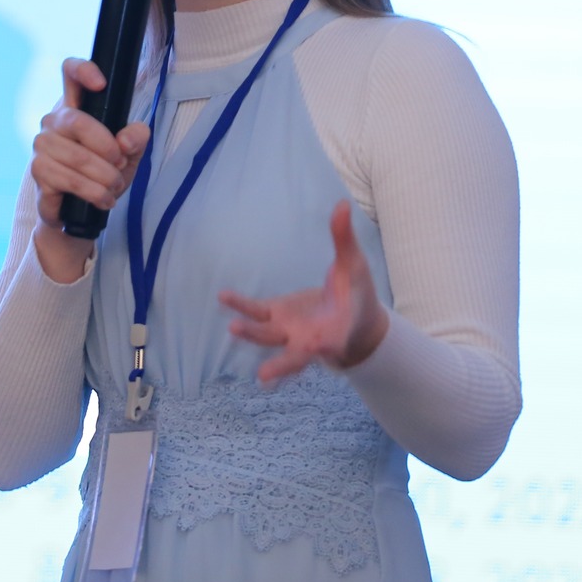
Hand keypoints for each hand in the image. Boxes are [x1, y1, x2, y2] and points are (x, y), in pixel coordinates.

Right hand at [29, 58, 150, 282]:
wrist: (82, 213)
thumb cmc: (103, 175)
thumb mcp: (130, 156)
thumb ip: (135, 140)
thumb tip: (125, 138)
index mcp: (76, 106)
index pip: (70, 72)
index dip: (83, 70)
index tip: (101, 84)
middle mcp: (54, 121)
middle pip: (77, 121)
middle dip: (107, 147)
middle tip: (120, 165)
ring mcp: (42, 146)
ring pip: (76, 156)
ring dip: (104, 176)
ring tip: (114, 187)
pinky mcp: (39, 172)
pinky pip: (68, 180)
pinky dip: (93, 192)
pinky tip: (103, 199)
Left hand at [221, 200, 389, 383]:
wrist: (352, 320)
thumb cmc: (358, 295)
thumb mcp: (355, 266)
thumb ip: (345, 239)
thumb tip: (342, 204)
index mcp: (337, 335)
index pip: (332, 345)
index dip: (326, 349)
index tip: (321, 349)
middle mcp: (310, 340)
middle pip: (294, 357)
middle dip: (281, 365)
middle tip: (265, 376)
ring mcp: (290, 331)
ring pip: (269, 338)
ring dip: (252, 335)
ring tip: (234, 330)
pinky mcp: (276, 317)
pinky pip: (256, 314)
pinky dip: (242, 307)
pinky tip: (223, 298)